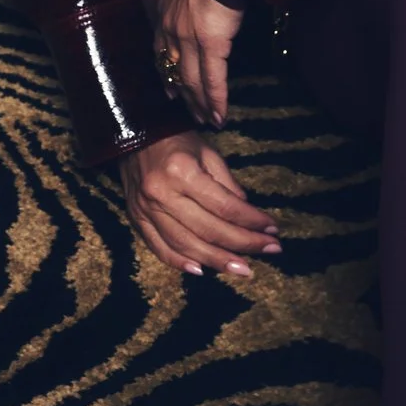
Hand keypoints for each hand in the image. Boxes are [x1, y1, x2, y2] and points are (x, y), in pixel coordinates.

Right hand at [119, 130, 280, 277]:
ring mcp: (146, 209)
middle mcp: (163, 194)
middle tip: (270, 251)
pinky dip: (180, 262)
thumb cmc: (176, 140)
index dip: (252, 221)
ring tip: (243, 270)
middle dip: (243, 244)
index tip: (273, 230)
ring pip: (186, 245)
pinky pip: (159, 248)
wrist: (132, 134)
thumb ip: (228, 185)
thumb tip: (247, 215)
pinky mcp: (136, 219)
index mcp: (182, 171)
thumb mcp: (208, 152)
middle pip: (208, 229)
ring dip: (217, 261)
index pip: (224, 206)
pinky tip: (202, 271)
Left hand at [156, 0, 245, 126]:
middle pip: (175, 71)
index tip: (168, 90)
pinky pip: (212, 79)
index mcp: (165, 13)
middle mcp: (171, 29)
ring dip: (200, 104)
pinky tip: (220, 114)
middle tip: (192, 114)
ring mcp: (188, 39)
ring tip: (208, 121)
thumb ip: (190, 0)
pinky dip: (216, 100)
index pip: (161, 51)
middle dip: (184, 96)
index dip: (165, 73)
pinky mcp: (210, 44)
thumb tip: (201, 7)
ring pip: (191, 81)